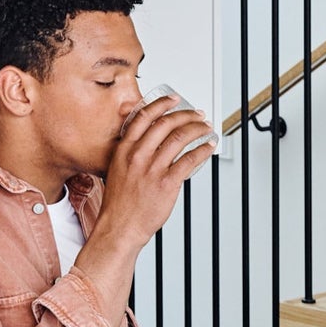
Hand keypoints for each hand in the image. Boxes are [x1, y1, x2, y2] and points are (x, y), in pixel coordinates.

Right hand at [99, 95, 215, 247]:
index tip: (174, 99)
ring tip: (205, 128)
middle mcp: (138, 156)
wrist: (119, 227)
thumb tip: (149, 141)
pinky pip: (190, 160)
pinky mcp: (167, 183)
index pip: (144, 117)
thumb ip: (131, 153)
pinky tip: (208, 147)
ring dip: (197, 129)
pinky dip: (203, 150)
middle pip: (166, 124)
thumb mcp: (117, 170)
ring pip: (180, 138)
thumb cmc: (119, 204)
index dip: (162, 104)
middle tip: (197, 114)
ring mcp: (153, 169)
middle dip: (186, 115)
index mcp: (124, 150)